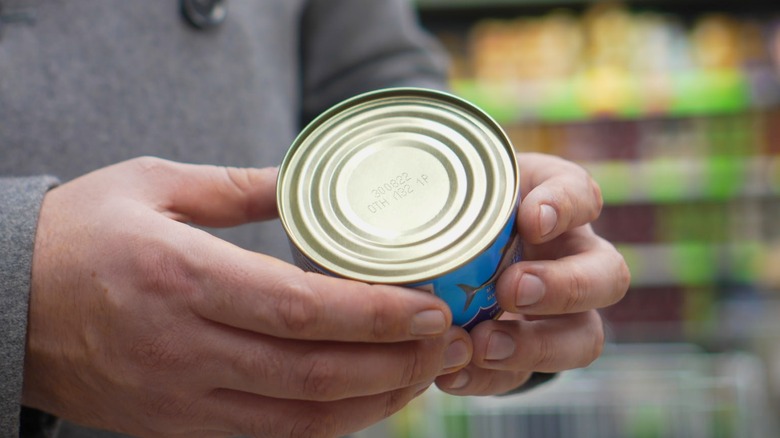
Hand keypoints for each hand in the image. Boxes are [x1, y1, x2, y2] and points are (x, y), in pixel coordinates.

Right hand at [24, 157, 472, 436]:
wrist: (5, 303)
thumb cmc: (79, 235)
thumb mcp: (153, 186)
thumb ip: (239, 188)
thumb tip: (306, 183)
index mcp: (180, 277)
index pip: (299, 310)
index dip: (375, 315)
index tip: (430, 307)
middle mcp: (183, 347)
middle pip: (313, 372)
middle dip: (395, 362)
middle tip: (448, 342)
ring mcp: (180, 398)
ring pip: (299, 418)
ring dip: (374, 401)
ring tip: (423, 374)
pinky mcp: (177, 425)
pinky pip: (268, 437)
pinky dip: (328, 424)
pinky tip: (366, 401)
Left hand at [435, 152, 630, 394]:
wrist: (441, 256)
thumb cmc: (449, 211)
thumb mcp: (448, 192)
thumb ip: (440, 189)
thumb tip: (402, 194)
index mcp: (556, 207)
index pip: (583, 195)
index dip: (566, 207)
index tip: (532, 219)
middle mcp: (573, 259)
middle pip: (607, 276)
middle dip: (564, 287)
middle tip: (512, 290)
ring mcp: (560, 315)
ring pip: (584, 338)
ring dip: (536, 346)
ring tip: (484, 345)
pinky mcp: (528, 357)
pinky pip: (524, 376)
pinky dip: (487, 378)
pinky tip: (451, 374)